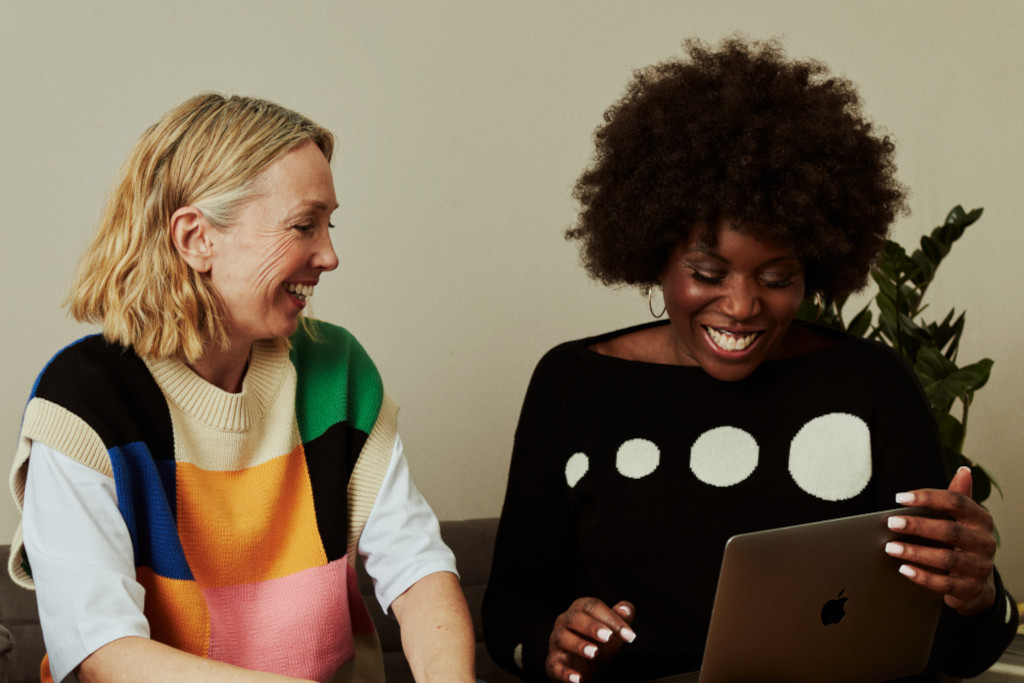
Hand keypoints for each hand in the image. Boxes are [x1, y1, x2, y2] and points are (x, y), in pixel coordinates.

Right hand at [546, 597, 635, 682]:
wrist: (582, 665)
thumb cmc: (598, 641)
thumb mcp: (613, 630)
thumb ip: (621, 618)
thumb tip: (626, 609)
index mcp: (580, 609)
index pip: (593, 607)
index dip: (611, 618)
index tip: (628, 635)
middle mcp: (564, 621)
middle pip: (574, 618)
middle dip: (591, 626)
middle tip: (608, 637)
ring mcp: (557, 641)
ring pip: (562, 638)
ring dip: (578, 645)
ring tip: (594, 653)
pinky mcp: (553, 661)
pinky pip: (555, 665)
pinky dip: (565, 672)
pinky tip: (577, 678)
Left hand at [884, 466, 996, 616]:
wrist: (979, 583)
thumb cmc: (963, 543)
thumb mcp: (963, 521)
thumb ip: (959, 497)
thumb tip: (963, 470)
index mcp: (981, 520)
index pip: (956, 502)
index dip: (928, 498)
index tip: (899, 497)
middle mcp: (985, 543)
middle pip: (950, 531)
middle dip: (917, 526)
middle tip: (890, 522)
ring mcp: (980, 567)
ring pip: (947, 558)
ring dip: (915, 552)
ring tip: (890, 548)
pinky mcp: (971, 589)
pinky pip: (945, 584)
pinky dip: (923, 576)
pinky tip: (903, 569)